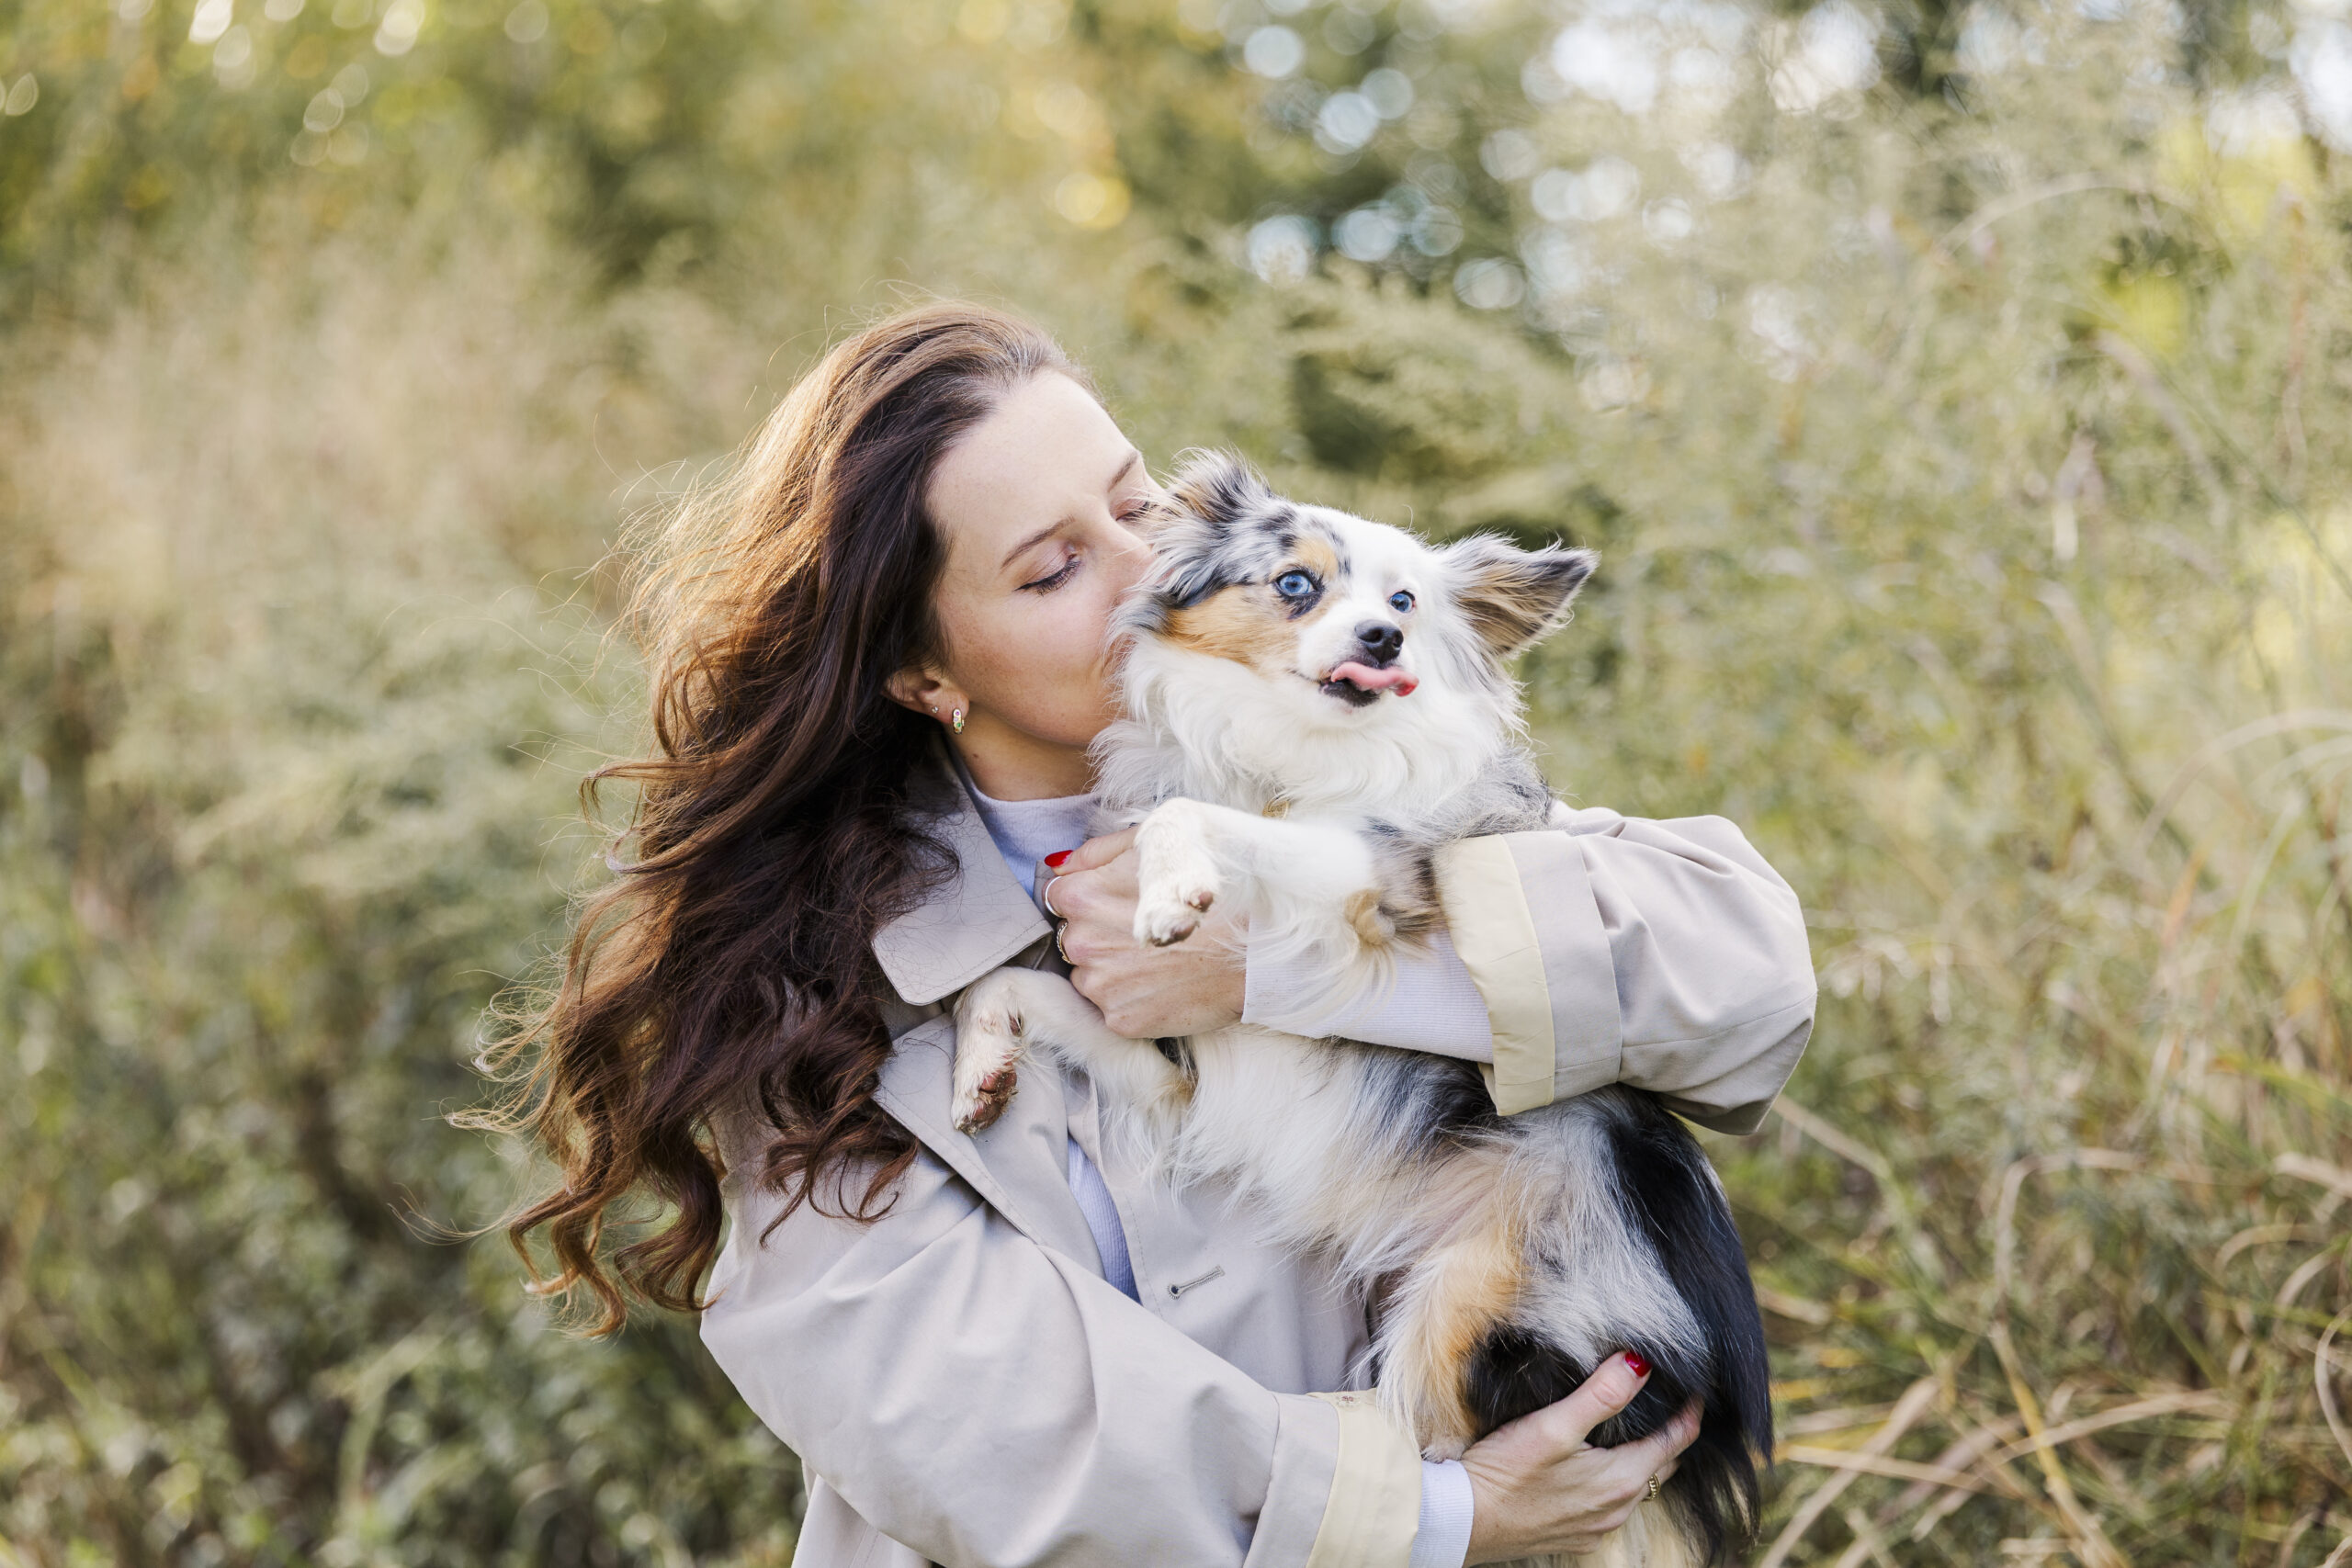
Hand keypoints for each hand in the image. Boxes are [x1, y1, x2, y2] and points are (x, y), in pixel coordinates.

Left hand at [1041, 829, 1246, 1037]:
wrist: (1259, 943)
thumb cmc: (1211, 884)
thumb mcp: (1156, 841)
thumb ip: (1098, 851)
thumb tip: (1060, 865)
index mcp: (1083, 896)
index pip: (1059, 898)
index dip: (1090, 899)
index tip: (1118, 904)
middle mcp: (1082, 942)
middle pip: (1072, 940)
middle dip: (1099, 936)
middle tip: (1146, 933)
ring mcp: (1101, 986)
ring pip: (1090, 977)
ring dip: (1113, 971)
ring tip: (1160, 960)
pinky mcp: (1122, 1020)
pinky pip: (1114, 1009)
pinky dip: (1135, 999)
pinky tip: (1167, 984)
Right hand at [1460, 1354, 1701, 1564]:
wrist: (1462, 1522)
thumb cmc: (1503, 1472)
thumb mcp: (1554, 1424)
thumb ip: (1602, 1394)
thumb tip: (1642, 1362)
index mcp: (1622, 1479)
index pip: (1676, 1441)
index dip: (1690, 1413)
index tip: (1699, 1388)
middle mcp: (1618, 1509)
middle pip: (1662, 1465)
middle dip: (1671, 1434)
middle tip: (1673, 1403)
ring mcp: (1598, 1526)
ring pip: (1638, 1487)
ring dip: (1644, 1458)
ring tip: (1640, 1428)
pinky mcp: (1576, 1535)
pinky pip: (1612, 1505)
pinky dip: (1618, 1480)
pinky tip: (1600, 1467)